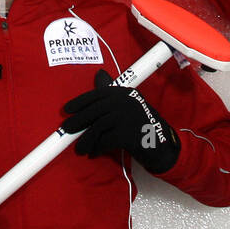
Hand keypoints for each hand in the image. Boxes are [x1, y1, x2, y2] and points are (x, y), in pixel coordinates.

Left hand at [62, 70, 179, 174]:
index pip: (97, 94)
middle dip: (78, 121)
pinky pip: (105, 141)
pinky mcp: (128, 134)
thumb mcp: (129, 106)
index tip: (66, 110)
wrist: (163, 145)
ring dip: (86, 140)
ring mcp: (127, 117)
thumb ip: (113, 94)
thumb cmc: (142, 126)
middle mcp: (126, 101)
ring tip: (80, 149)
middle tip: (66, 131)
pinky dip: (97, 148)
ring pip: (98, 128)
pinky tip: (94, 153)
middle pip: (94, 111)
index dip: (79, 102)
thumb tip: (99, 75)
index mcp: (124, 92)